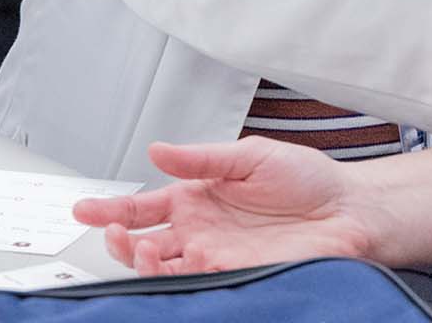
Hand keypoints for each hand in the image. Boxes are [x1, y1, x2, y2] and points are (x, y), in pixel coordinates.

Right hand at [72, 138, 371, 275]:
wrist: (349, 208)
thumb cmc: (310, 180)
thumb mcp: (252, 155)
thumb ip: (203, 156)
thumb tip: (158, 149)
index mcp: (199, 197)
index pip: (144, 206)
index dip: (110, 208)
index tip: (83, 207)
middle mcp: (201, 230)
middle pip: (142, 242)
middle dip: (117, 239)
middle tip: (108, 229)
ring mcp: (214, 255)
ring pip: (161, 268)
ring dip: (141, 260)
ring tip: (141, 247)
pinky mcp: (234, 275)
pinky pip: (194, 282)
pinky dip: (173, 277)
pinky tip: (167, 264)